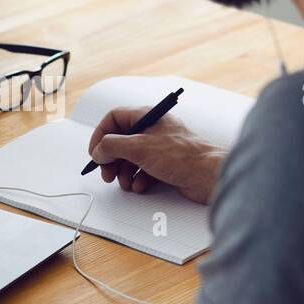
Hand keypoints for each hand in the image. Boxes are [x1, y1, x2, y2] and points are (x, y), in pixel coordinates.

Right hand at [87, 107, 224, 204]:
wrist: (208, 175)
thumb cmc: (182, 156)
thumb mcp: (139, 148)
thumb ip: (112, 146)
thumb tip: (99, 150)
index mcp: (147, 117)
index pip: (114, 118)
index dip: (101, 135)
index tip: (95, 152)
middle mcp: (153, 130)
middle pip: (120, 141)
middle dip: (111, 159)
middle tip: (107, 173)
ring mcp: (159, 147)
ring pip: (130, 158)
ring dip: (123, 172)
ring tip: (125, 183)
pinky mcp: (165, 164)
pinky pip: (143, 170)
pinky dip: (138, 179)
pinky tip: (140, 186)